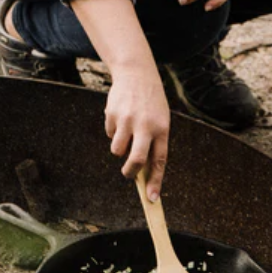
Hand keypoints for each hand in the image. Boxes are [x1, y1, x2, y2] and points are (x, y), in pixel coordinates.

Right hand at [104, 65, 169, 200]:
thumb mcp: (159, 120)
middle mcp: (145, 125)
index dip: (156, 181)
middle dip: (130, 172)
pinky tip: (120, 115)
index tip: (152, 199)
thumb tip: (142, 172)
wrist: (137, 73)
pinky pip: (110, 134)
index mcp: (161, 128)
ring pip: (117, 150)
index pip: (159, 160)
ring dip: (119, 148)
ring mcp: (127, 120)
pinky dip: (113, 130)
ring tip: (126, 132)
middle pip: (136, 160)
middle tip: (128, 174)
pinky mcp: (112, 114)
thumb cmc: (151, 103)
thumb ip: (152, 143)